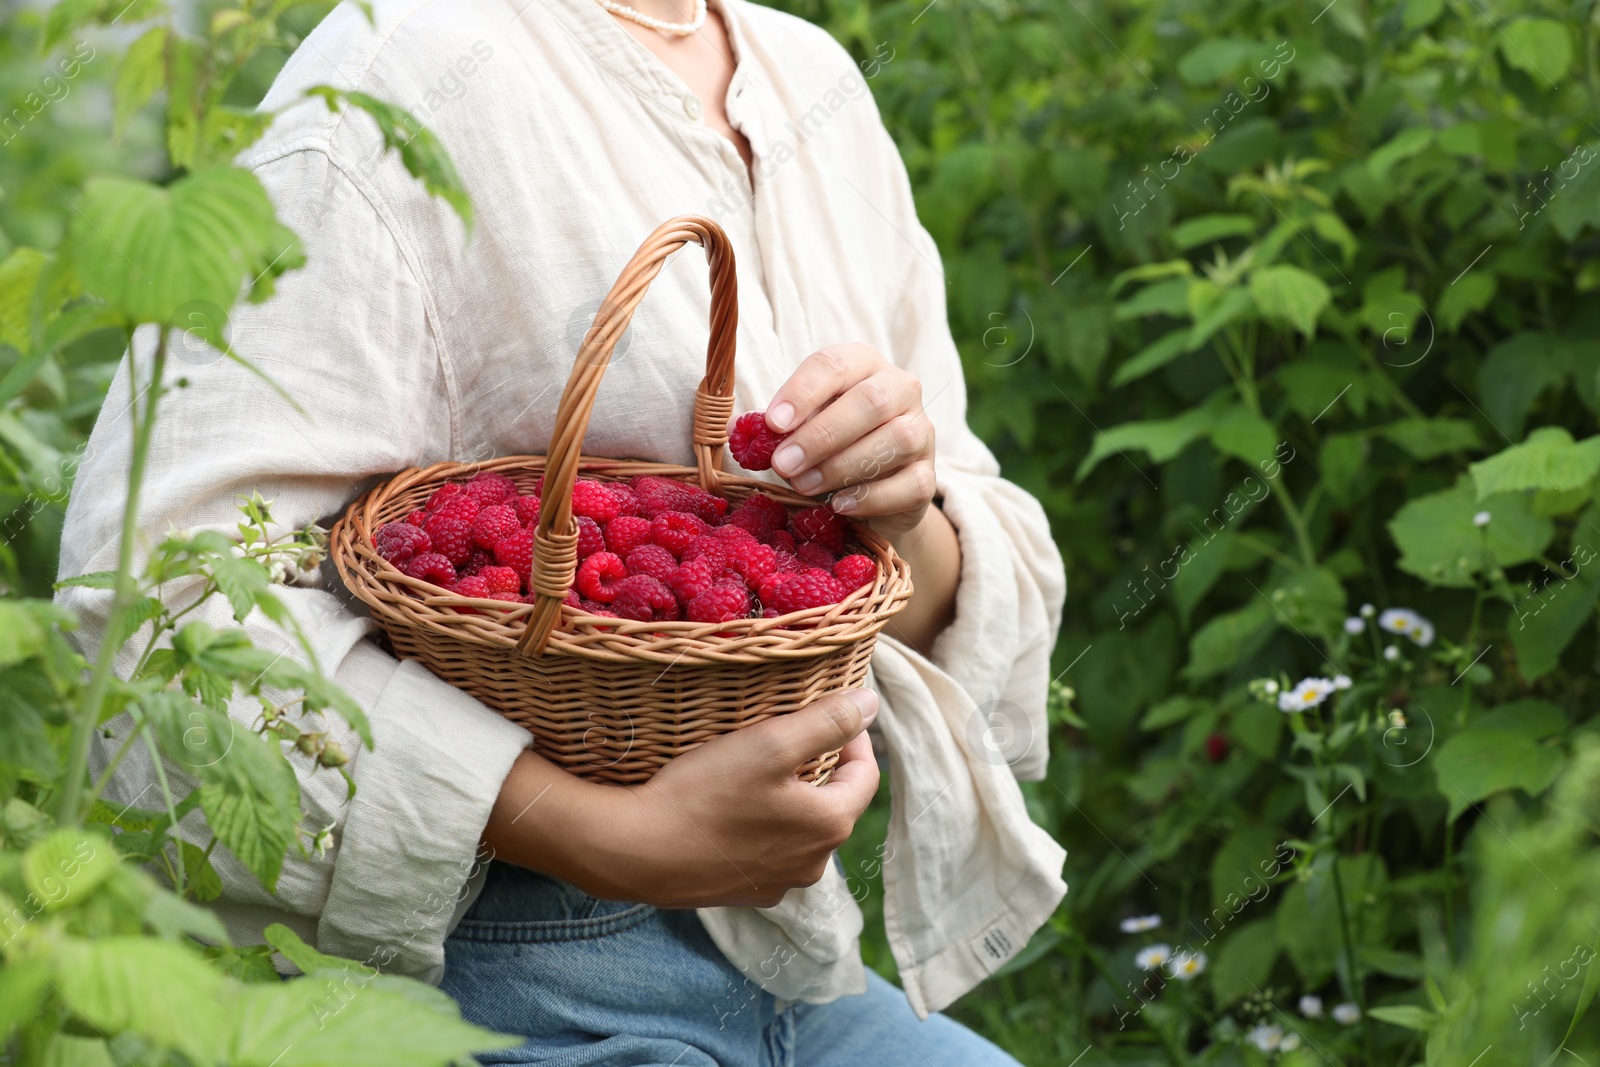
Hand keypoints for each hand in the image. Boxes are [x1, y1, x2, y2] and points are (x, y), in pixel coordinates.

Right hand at [482, 689, 881, 908]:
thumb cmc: (704, 793)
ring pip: (799, 829)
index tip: (830, 711)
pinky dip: (761, 827)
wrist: (636, 852)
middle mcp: (814, 864)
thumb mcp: (771, 743)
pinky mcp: (744, 894)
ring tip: (755, 771)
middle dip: (818, 768)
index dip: (854, 737)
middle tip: (786, 737)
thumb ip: (828, 722)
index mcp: (830, 825)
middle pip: (833, 804)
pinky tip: (730, 810)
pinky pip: (768, 851)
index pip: (865, 775)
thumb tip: (871, 704)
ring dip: (789, 799)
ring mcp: (778, 884)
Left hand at [762, 343, 936, 538]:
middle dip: (821, 435)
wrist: (872, 494)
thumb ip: (775, 427)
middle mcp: (900, 390)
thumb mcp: (799, 429)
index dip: (803, 391)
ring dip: (842, 466)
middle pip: (871, 402)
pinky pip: (910, 484)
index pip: (835, 364)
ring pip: (896, 440)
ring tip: (802, 486)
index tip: (773, 423)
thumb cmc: (827, 447)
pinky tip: (839, 505)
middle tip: (782, 464)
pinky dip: (871, 497)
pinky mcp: (928, 477)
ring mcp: (921, 433)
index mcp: (862, 365)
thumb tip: (740, 430)